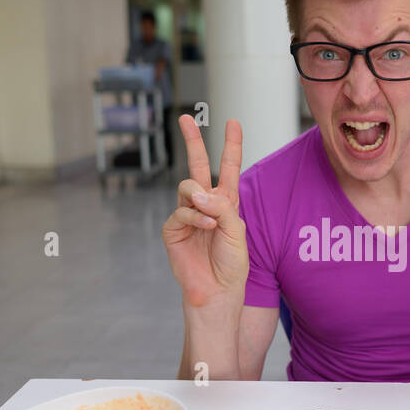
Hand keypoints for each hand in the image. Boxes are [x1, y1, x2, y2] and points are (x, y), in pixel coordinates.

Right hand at [162, 115, 247, 308]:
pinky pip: (182, 210)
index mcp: (226, 202)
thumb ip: (221, 207)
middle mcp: (205, 204)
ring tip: (211, 218)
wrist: (217, 291)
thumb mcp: (236, 231)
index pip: (228, 167)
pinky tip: (206, 228)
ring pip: (188, 186)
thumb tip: (197, 192)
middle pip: (197, 165)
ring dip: (200, 197)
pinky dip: (195, 217)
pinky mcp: (173, 229)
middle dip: (192, 141)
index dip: (231, 145)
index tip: (232, 122)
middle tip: (185, 118)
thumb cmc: (232, 264)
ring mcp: (187, 215)